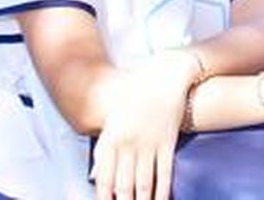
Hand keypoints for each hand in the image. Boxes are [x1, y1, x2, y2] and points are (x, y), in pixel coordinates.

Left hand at [90, 50, 200, 199]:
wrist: (165, 76)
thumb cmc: (135, 97)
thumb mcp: (112, 120)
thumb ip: (103, 149)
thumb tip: (95, 176)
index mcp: (110, 139)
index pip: (104, 179)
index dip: (103, 199)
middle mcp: (128, 144)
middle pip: (123, 186)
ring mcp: (149, 144)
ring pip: (143, 183)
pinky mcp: (167, 141)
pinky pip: (164, 172)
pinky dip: (162, 190)